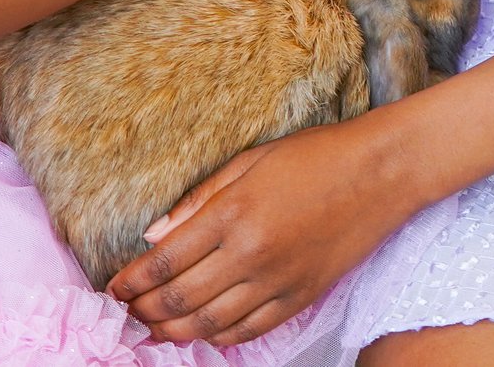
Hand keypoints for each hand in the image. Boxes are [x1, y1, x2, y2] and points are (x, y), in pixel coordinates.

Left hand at [110, 117, 414, 345]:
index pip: (164, 261)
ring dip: (174, 331)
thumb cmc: (316, 155)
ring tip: (154, 329)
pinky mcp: (301, 297)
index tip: (112, 289)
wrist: (381, 172)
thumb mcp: (250, 161)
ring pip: (210, 323)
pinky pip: (250, 331)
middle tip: (126, 313)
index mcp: (232, 214)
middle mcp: (251, 253)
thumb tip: (155, 234)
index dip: (131, 281)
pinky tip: (202, 332)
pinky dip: (219, 337)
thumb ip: (199, 200)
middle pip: (180, 298)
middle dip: (145, 311)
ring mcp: (278, 281)